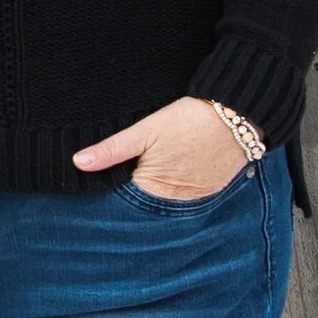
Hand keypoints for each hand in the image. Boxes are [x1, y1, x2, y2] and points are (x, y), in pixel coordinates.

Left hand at [73, 97, 252, 201]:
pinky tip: (170, 170)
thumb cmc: (190, 119)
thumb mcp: (146, 130)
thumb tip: (79, 163)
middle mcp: (178, 202)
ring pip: (166, 201)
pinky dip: (175, 187)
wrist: (238, 113)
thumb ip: (112, 149)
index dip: (112, 192)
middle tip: (124, 175)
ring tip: (150, 171)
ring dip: (154, 191)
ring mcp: (197, 198)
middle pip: (146, 204)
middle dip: (132, 195)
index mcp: (157, 190)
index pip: (125, 202)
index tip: (98, 185)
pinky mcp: (211, 190)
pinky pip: (186, 195)